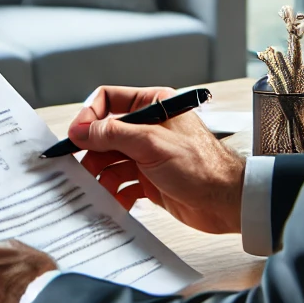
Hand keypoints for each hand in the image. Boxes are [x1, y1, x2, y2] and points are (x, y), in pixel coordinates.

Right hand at [69, 85, 244, 233]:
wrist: (228, 202)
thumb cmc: (201, 166)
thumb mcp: (151, 143)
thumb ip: (113, 134)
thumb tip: (81, 130)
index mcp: (153, 105)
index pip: (109, 100)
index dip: (89, 116)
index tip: (75, 136)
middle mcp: (148, 127)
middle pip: (105, 134)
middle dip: (91, 152)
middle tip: (78, 169)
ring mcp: (147, 154)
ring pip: (110, 160)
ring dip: (101, 175)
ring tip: (97, 190)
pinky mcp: (149, 179)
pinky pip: (122, 182)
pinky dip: (115, 192)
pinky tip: (115, 201)